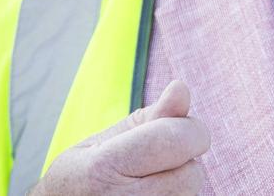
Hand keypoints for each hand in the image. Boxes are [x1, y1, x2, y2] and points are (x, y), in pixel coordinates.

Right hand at [30, 80, 209, 194]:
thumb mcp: (107, 139)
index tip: (182, 125)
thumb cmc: (83, 176)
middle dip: (184, 159)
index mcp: (103, 167)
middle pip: (191, 175)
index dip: (190, 129)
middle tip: (158, 158)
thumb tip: (181, 88)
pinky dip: (174, 195)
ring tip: (150, 180)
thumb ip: (150, 117)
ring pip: (190, 194)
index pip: (173, 143)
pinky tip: (153, 193)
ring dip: (180, 181)